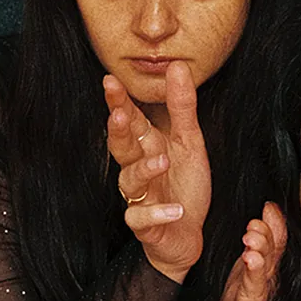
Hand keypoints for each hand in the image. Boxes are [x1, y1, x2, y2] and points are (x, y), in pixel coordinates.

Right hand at [106, 63, 210, 283]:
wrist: (187, 234)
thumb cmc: (184, 187)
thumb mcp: (190, 143)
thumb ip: (183, 107)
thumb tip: (177, 66)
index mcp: (147, 147)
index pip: (130, 121)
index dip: (118, 103)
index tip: (110, 81)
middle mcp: (137, 170)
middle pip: (121, 148)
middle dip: (118, 131)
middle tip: (119, 113)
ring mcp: (139, 198)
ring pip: (130, 182)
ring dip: (144, 170)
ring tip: (163, 161)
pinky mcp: (146, 226)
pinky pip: (142, 219)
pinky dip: (158, 214)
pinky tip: (175, 209)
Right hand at [202, 202, 286, 300]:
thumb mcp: (260, 276)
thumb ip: (271, 246)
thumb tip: (273, 210)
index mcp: (251, 273)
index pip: (264, 248)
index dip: (267, 230)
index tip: (269, 209)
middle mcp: (244, 286)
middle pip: (254, 262)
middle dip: (256, 243)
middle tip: (255, 228)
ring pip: (247, 286)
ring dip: (251, 271)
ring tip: (253, 257)